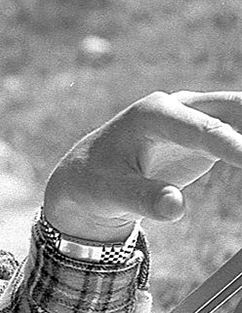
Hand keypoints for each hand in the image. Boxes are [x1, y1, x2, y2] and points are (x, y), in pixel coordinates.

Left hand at [43, 91, 241, 241]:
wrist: (87, 178)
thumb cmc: (94, 183)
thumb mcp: (110, 193)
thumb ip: (142, 198)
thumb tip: (174, 206)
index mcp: (153, 114)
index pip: (203, 128)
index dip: (234, 145)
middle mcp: (177, 107)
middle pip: (233, 111)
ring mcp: (194, 117)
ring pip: (240, 118)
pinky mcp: (206, 135)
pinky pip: (241, 135)